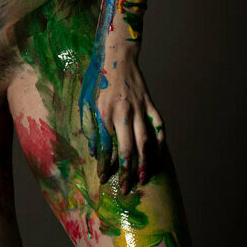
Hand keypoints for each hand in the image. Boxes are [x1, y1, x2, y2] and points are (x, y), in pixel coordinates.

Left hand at [79, 41, 164, 194]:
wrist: (118, 56)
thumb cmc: (98, 79)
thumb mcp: (86, 101)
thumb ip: (90, 126)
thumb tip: (94, 152)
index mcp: (105, 112)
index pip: (106, 146)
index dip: (105, 165)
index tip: (104, 179)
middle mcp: (124, 112)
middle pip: (127, 149)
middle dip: (127, 172)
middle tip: (126, 190)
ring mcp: (140, 108)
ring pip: (145, 142)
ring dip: (146, 163)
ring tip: (144, 179)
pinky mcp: (150, 105)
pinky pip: (158, 128)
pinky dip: (160, 144)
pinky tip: (158, 158)